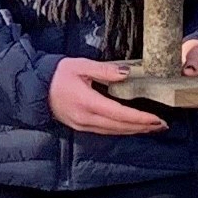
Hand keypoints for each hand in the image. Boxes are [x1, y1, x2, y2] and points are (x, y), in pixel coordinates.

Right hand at [48, 57, 169, 133]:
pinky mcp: (81, 126)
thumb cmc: (57, 75)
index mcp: (87, 102)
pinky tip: (132, 127)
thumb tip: (126, 73)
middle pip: (120, 126)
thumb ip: (104, 70)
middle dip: (142, 127)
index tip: (156, 118)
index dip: (140, 118)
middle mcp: (86, 118)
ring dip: (134, 130)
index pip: (119, 114)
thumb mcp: (80, 65)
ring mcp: (83, 125)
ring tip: (152, 127)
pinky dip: (122, 130)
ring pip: (114, 131)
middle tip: (162, 125)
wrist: (35, 89)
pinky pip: (106, 131)